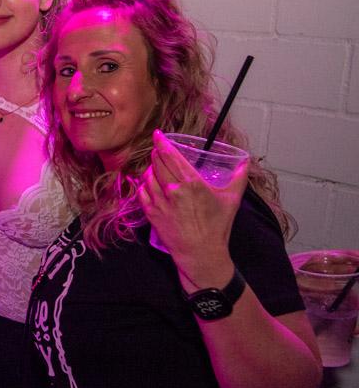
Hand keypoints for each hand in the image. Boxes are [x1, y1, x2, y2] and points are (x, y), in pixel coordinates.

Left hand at [138, 130, 246, 288]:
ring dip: (151, 168)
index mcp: (191, 184)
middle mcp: (172, 191)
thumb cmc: (217, 227)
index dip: (162, 142)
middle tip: (159, 149)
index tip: (157, 134)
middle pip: (157, 163)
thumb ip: (238, 177)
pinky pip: (141, 191)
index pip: (170, 156)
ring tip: (158, 167)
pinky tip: (150, 183)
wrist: (201, 253)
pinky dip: (144, 184)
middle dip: (157, 153)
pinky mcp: (151, 213)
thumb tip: (245, 161)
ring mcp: (159, 202)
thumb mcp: (232, 200)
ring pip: (148, 176)